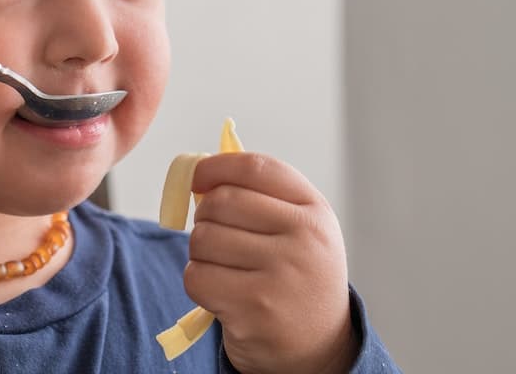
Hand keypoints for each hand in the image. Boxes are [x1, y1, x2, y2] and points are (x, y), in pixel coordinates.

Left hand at [186, 153, 357, 373]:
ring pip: (203, 239)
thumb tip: (200, 170)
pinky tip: (222, 292)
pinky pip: (197, 277)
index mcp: (314, 211)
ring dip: (200, 253)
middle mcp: (304, 238)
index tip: (197, 176)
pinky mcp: (254, 310)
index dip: (216, 167)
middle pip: (221, 201)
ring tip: (225, 267)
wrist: (319, 348)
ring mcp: (281, 275)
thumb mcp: (299, 229)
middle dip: (205, 217)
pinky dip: (198, 282)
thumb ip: (259, 195)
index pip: (255, 168)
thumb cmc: (297, 277)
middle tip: (216, 236)